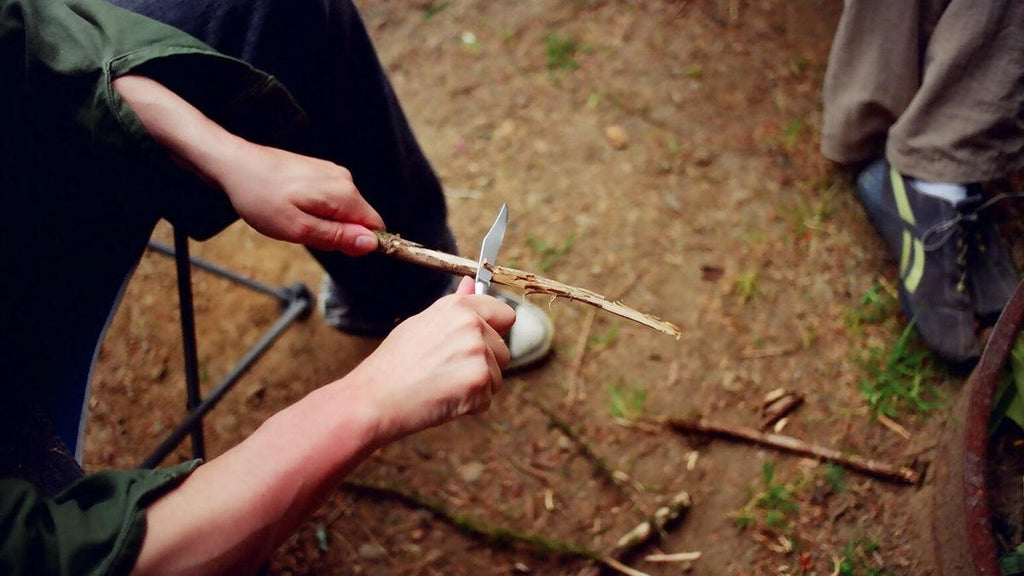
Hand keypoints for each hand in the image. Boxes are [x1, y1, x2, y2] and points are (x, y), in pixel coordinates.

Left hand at [112, 74, 384, 255]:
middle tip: (304, 232)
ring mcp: (332, 172)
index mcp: (344, 194)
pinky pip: (331, 200)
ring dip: (324, 222)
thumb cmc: (260, 197)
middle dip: (338, 233)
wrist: (234, 165)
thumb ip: (338, 237)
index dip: (359, 244)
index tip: (334, 248)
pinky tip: (292, 206)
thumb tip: (371, 244)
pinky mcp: (320, 171)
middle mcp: (344, 180)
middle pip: (359, 219)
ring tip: (294, 217)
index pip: (375, 227)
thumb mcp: (298, 229)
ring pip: (343, 211)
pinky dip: (315, 210)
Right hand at [345, 277, 515, 443]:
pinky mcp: (479, 382)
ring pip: (497, 377)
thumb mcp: (421, 323)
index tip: (477, 345)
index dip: (494, 332)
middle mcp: (473, 325)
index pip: (505, 314)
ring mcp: (478, 353)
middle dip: (483, 365)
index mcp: (460, 307)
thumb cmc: (393, 363)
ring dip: (476, 387)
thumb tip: (471, 282)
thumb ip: (454, 305)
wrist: (374, 398)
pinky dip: (469, 406)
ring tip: (441, 385)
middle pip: (503, 351)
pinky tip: (442, 400)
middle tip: (446, 371)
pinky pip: (487, 399)